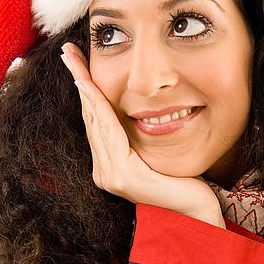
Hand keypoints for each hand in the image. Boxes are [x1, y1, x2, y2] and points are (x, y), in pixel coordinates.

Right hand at [60, 43, 224, 227]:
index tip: (75, 62)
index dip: (85, 90)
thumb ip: (138, 138)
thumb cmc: (183, 182)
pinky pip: (108, 131)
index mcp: (110, 166)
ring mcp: (111, 175)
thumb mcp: (155, 152)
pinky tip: (88, 85)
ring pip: (94, 119)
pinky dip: (97, 105)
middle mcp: (104, 171)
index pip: (95, 121)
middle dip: (78, 80)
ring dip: (83, 86)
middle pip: (89, 116)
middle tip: (67, 51)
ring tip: (73, 60)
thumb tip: (134, 110)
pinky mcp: (124, 175)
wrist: (197, 211)